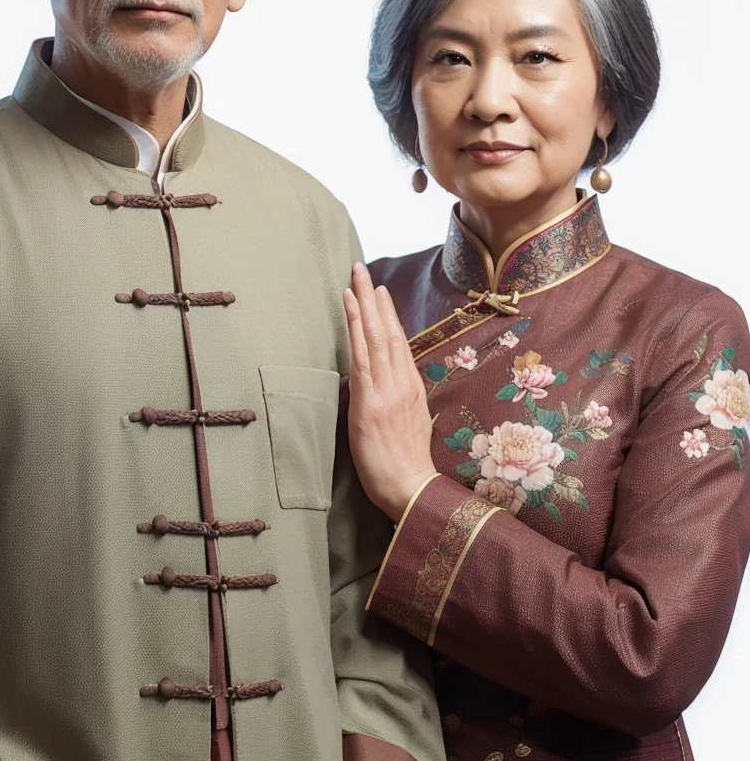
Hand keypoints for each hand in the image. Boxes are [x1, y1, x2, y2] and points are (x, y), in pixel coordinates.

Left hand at [343, 262, 436, 521]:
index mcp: (411, 388)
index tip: (380, 292)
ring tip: (355, 277)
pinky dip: (356, 325)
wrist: (411, 491)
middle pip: (387, 331)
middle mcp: (401, 382)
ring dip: (364, 303)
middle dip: (374, 298)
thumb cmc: (408, 465)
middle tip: (363, 269)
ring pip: (375, 336)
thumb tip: (384, 386)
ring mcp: (386, 388)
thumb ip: (396, 400)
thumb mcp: (408, 424)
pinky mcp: (369, 399)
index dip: (388, 315)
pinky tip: (350, 305)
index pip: (398, 342)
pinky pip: (361, 354)